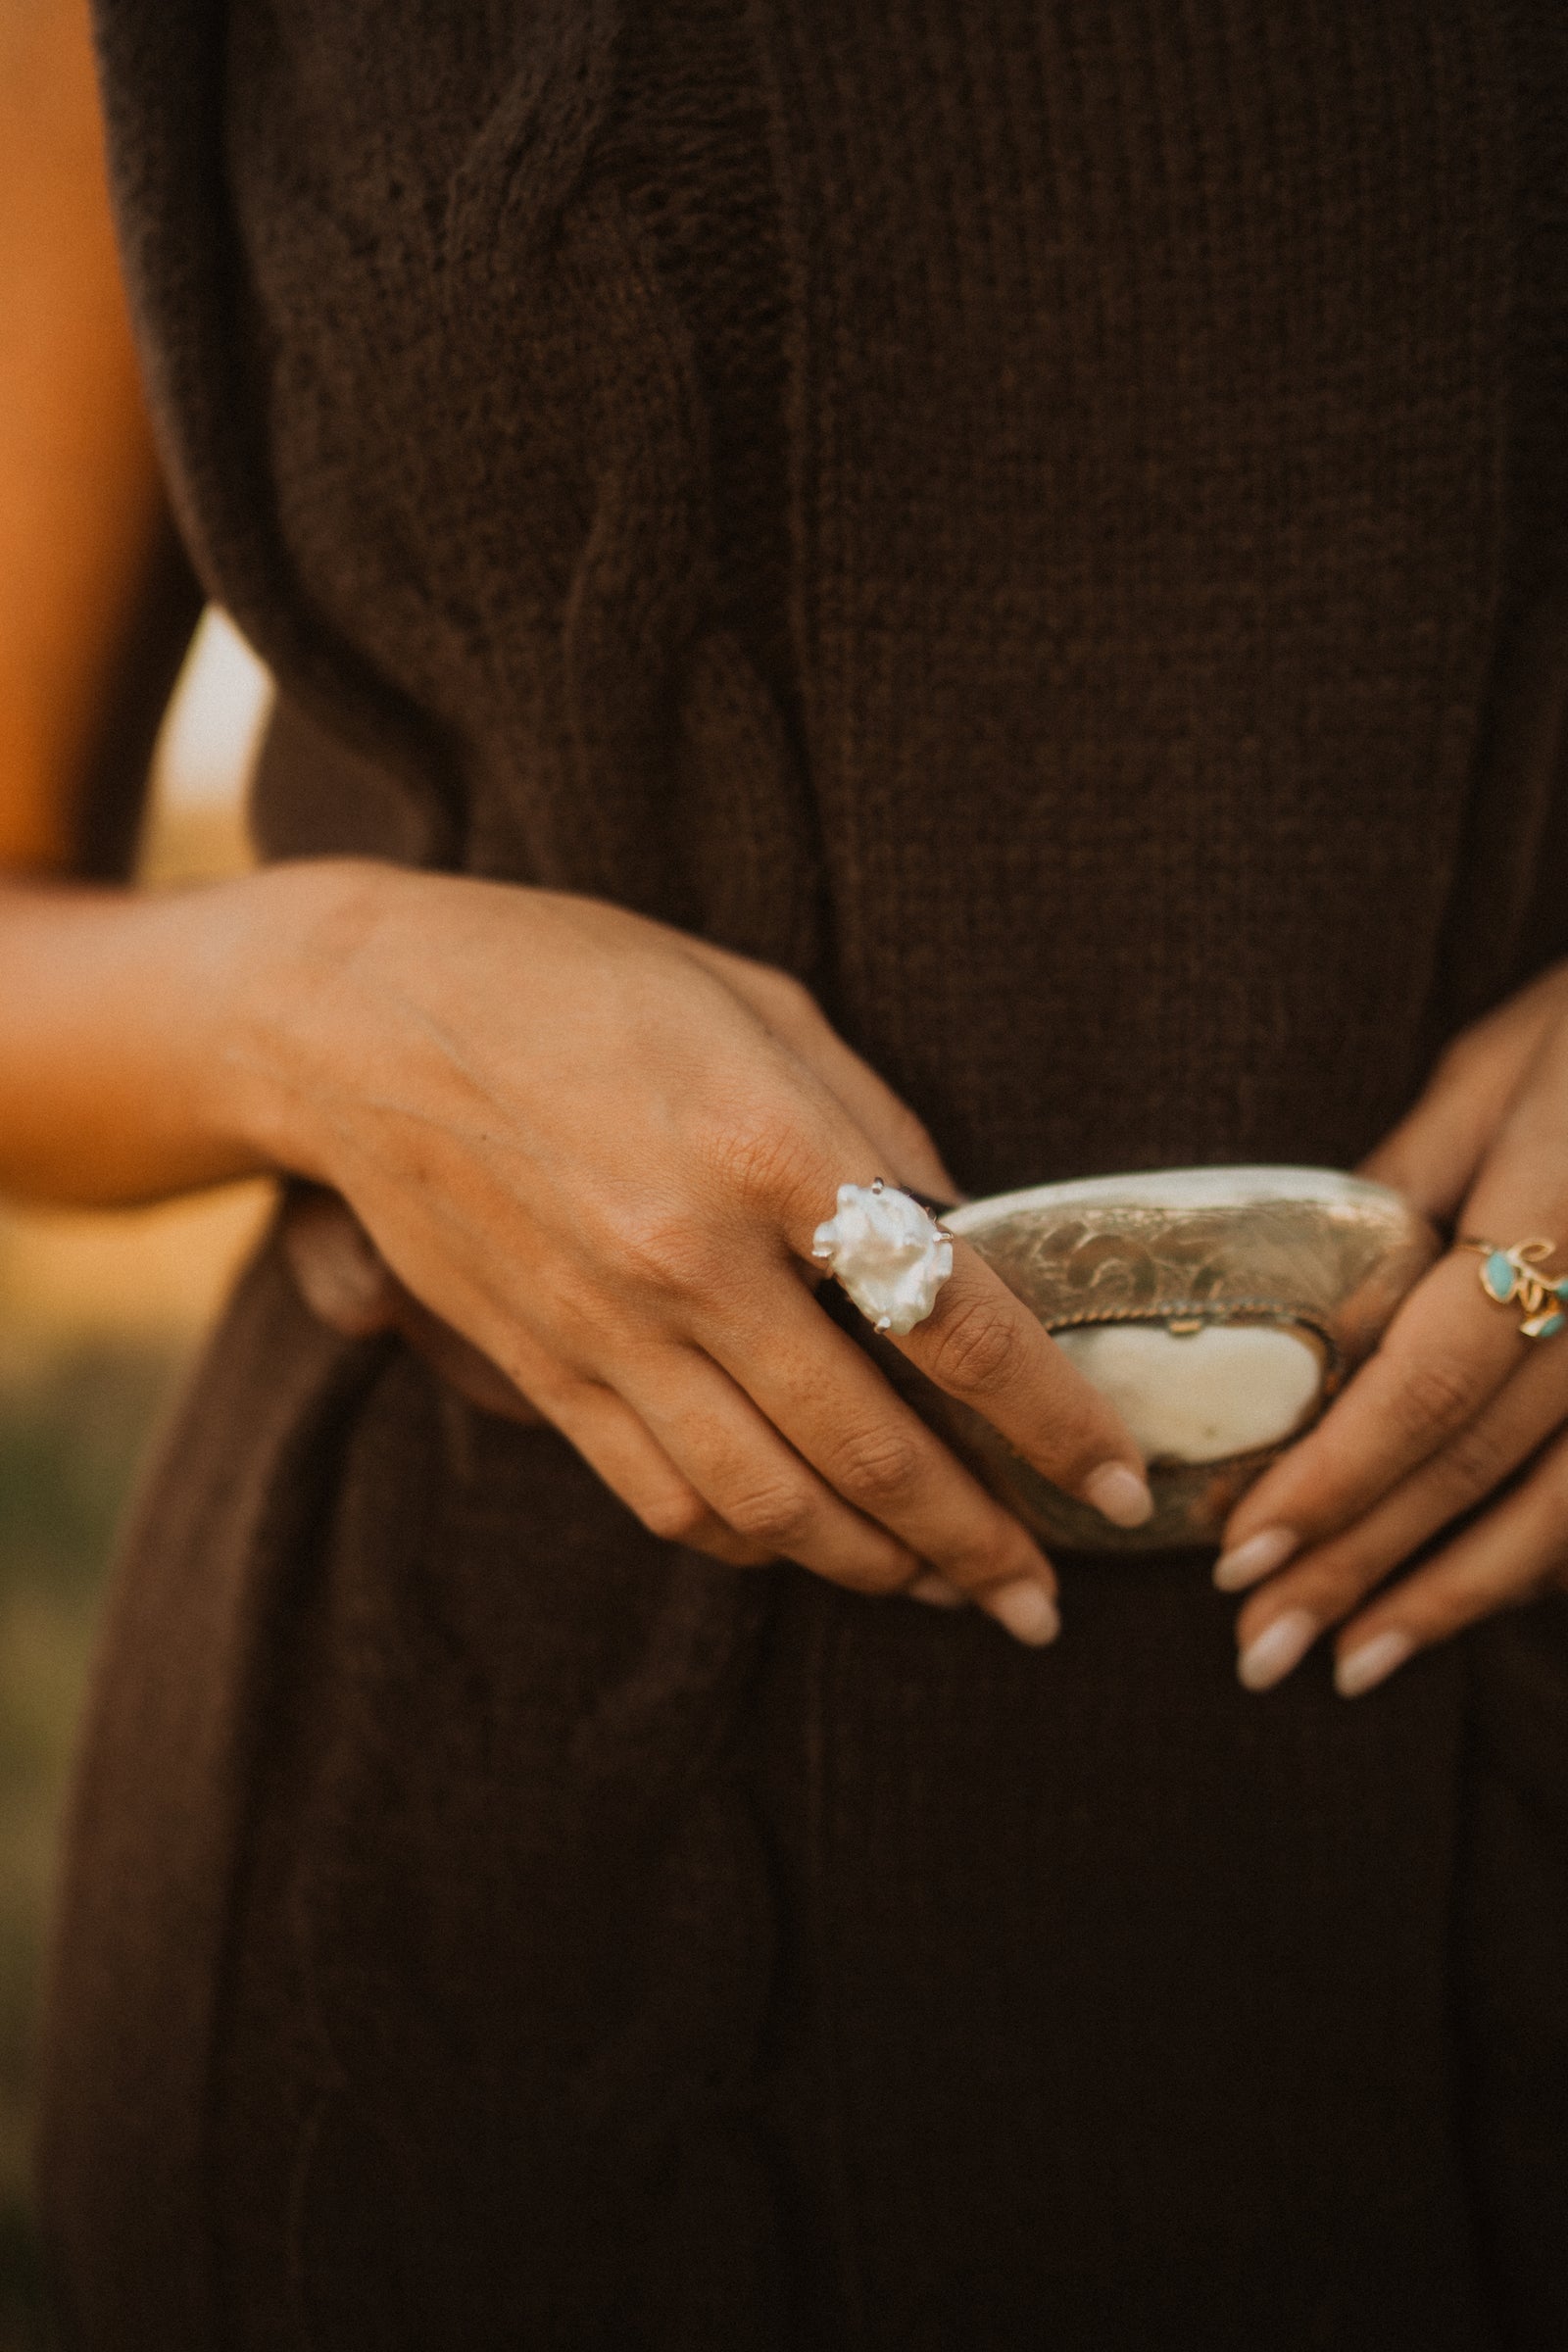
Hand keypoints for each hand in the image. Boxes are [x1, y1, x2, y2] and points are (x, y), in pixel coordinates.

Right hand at [244, 863, 1153, 1641]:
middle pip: (868, 1450)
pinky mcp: (543, 1372)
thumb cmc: (578, 979)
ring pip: (767, 1505)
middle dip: (979, 1542)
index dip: (1051, 1418)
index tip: (1119, 1480)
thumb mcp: (761, 1003)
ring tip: (948, 1591)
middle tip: (1048, 1600)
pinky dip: (754, 1543)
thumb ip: (875, 1126)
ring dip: (875, 1569)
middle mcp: (691, 1260)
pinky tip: (811, 1548)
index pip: (950, 1317)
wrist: (360, 1018)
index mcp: (770, 1145)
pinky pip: (664, 1497)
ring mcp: (608, 1330)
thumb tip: (967, 1237)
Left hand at [1213, 961, 1567, 1694]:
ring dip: (1447, 1599)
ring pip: (1561, 1511)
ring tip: (1349, 1662)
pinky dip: (1533, 1562)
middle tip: (1259, 1646)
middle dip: (1361, 1565)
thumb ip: (1410, 1179)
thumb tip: (1312, 1290)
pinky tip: (1456, 1604)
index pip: (1432, 1377)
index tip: (1241, 1546)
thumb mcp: (1502, 1068)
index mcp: (1558, 1212)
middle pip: (1478, 1463)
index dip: (1336, 1475)